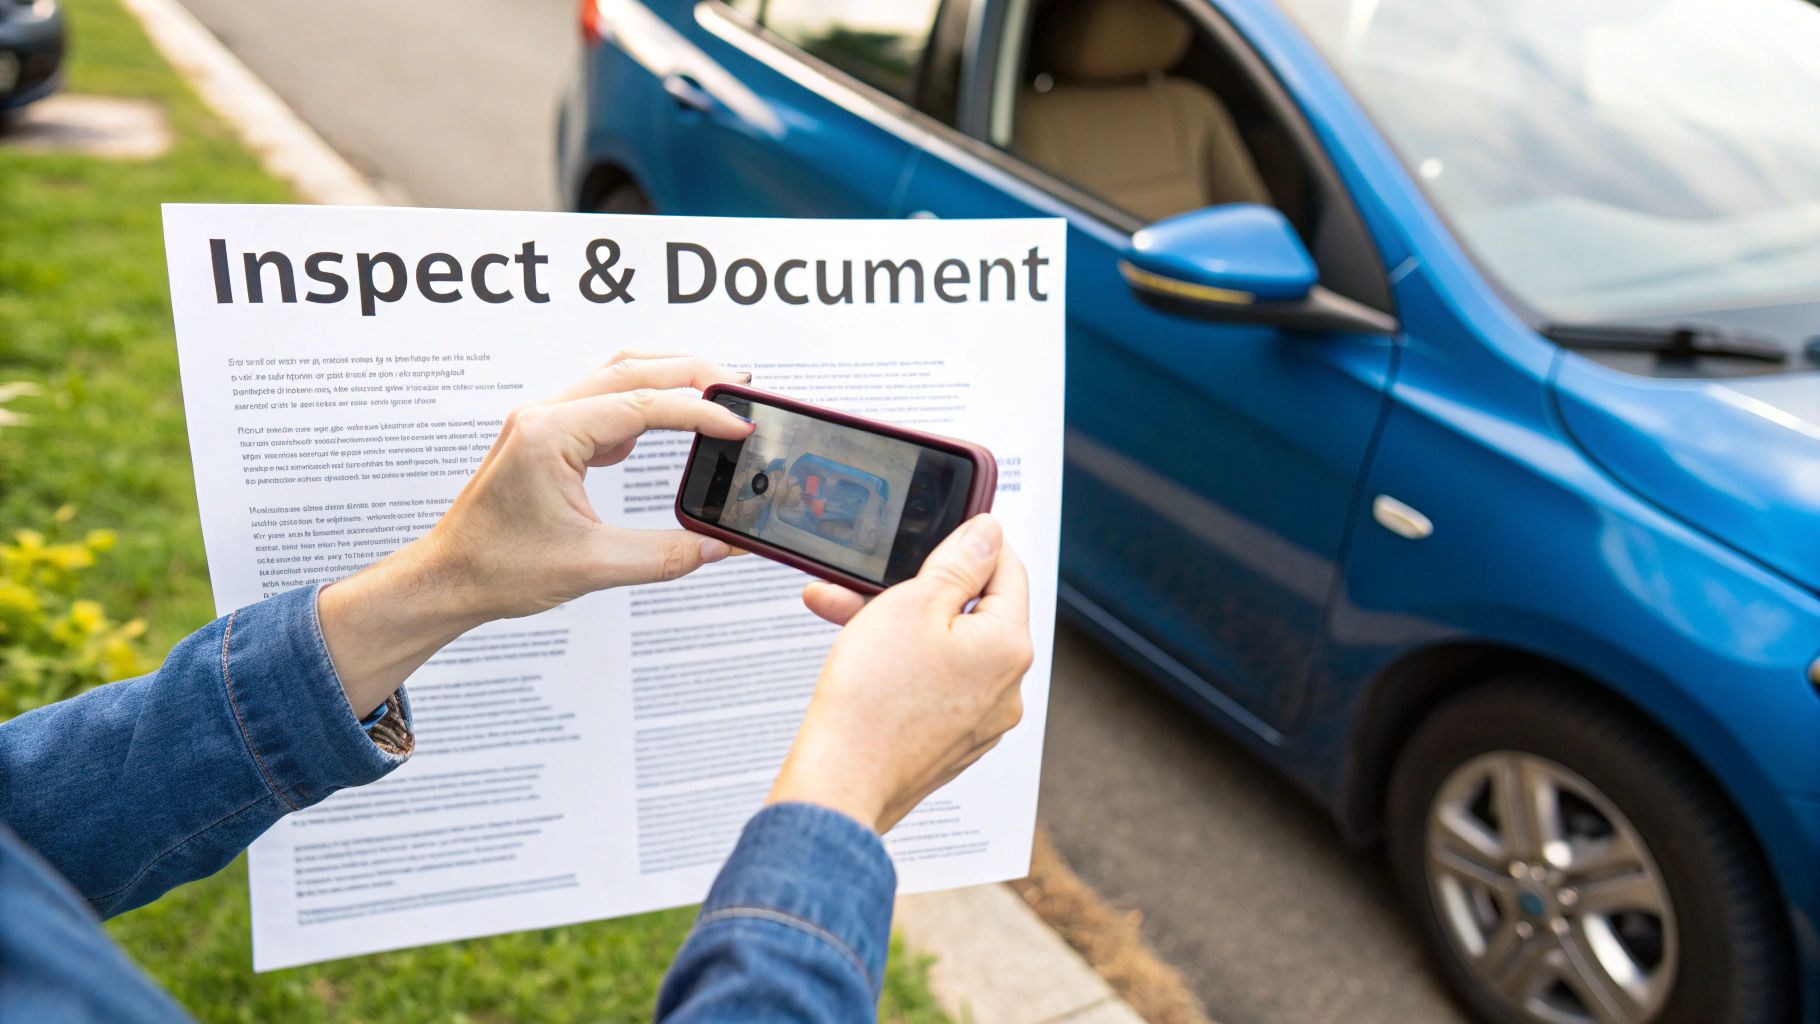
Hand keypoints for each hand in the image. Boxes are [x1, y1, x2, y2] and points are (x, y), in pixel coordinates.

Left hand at [319, 351, 753, 714]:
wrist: (446, 579)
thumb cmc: (497, 569)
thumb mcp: (593, 567)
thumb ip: (666, 555)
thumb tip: (720, 546)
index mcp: (550, 435)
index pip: (643, 405)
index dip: (700, 413)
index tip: (737, 427)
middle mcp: (544, 415)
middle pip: (632, 368)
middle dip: (692, 373)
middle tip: (739, 388)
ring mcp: (543, 421)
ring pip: (616, 376)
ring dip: (666, 379)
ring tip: (713, 394)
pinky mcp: (546, 436)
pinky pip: (602, 401)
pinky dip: (642, 403)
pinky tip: (664, 427)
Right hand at [767, 514, 1033, 832]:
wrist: (841, 783)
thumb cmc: (872, 698)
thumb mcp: (913, 603)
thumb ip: (959, 562)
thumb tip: (990, 533)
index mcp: (1010, 645)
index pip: (1010, 569)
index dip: (973, 543)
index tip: (941, 532)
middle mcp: (1008, 687)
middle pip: (972, 612)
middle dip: (918, 588)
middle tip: (871, 578)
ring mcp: (982, 720)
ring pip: (946, 649)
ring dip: (898, 625)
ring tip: (842, 612)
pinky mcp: (953, 742)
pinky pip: (935, 686)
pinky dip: (902, 666)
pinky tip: (861, 658)